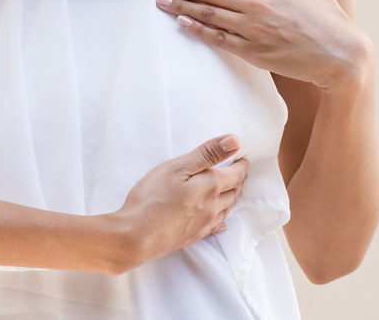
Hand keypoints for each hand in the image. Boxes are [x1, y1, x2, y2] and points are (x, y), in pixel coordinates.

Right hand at [103, 134, 248, 273]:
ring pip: (226, 209)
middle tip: (238, 171)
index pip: (235, 175)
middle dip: (238, 180)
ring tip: (231, 189)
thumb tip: (235, 141)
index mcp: (211, 187)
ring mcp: (204, 224)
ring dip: (232, 197)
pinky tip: (221, 222)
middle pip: (233, 192)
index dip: (240, 165)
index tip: (242, 158)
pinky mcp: (193, 236)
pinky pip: (216, 226)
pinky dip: (222, 218)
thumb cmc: (152, 198)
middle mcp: (212, 207)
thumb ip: (207, 154)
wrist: (136, 236)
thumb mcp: (177, 167)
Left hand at [152, 0, 372, 90]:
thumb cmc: (330, 20)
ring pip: (208, 14)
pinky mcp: (254, 52)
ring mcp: (254, 29)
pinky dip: (198, 29)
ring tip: (158, 0)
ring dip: (180, 6)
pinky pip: (219, 39)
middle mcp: (257, 5)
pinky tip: (181, 22)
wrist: (343, 58)